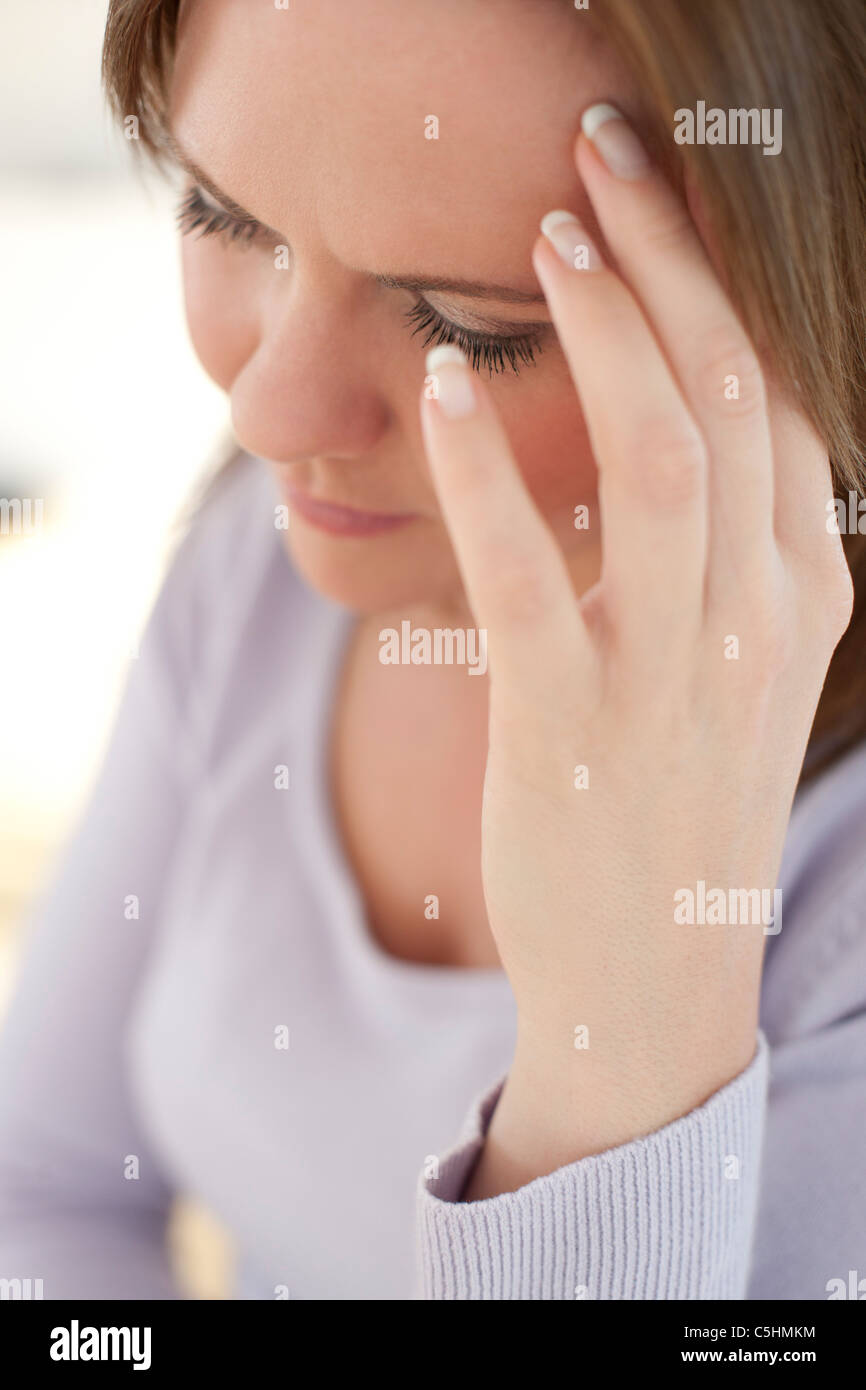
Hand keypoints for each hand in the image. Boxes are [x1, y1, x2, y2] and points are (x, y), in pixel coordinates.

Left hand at [419, 106, 852, 1193]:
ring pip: (659, 462)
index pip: (786, 401)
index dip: (727, 283)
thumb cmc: (680, 810)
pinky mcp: (570, 726)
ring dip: (605, 332)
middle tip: (603, 152)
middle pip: (736, 396)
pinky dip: (486, 471)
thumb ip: (733, 558)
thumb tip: (695, 439)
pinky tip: (441, 388)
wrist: (652, 984)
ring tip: (548, 233)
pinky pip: (527, 574)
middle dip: (674, 259)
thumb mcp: (739, 673)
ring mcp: (669, 675)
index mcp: (802, 596)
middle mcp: (757, 620)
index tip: (665, 195)